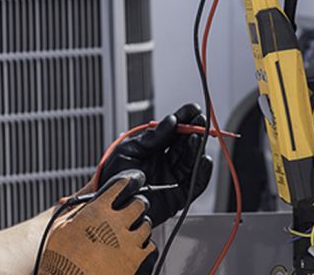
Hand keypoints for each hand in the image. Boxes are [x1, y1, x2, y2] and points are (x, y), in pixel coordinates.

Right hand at [40, 170, 157, 274]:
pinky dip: (144, 245)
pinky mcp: (135, 259)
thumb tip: (79, 204)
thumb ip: (75, 212)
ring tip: (133, 230)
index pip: (119, 187)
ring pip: (147, 224)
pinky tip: (136, 247)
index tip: (130, 182)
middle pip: (139, 203)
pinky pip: (150, 246)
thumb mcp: (61, 228)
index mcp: (97, 211)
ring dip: (141, 225)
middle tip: (133, 207)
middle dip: (137, 204)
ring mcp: (128, 241)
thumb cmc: (61, 258)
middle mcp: (115, 223)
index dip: (126, 182)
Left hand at [98, 103, 213, 226]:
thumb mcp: (128, 150)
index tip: (193, 109)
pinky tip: (204, 160)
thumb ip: (151, 138)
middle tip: (200, 121)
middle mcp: (164, 163)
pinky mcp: (178, 197)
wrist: (109, 204)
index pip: (173, 131)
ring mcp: (172, 179)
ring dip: (196, 148)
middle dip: (194, 131)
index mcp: (153, 150)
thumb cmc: (113, 178)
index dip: (184, 119)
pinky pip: (195, 184)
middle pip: (185, 144)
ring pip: (191, 161)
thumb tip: (171, 121)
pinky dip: (202, 172)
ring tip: (197, 137)